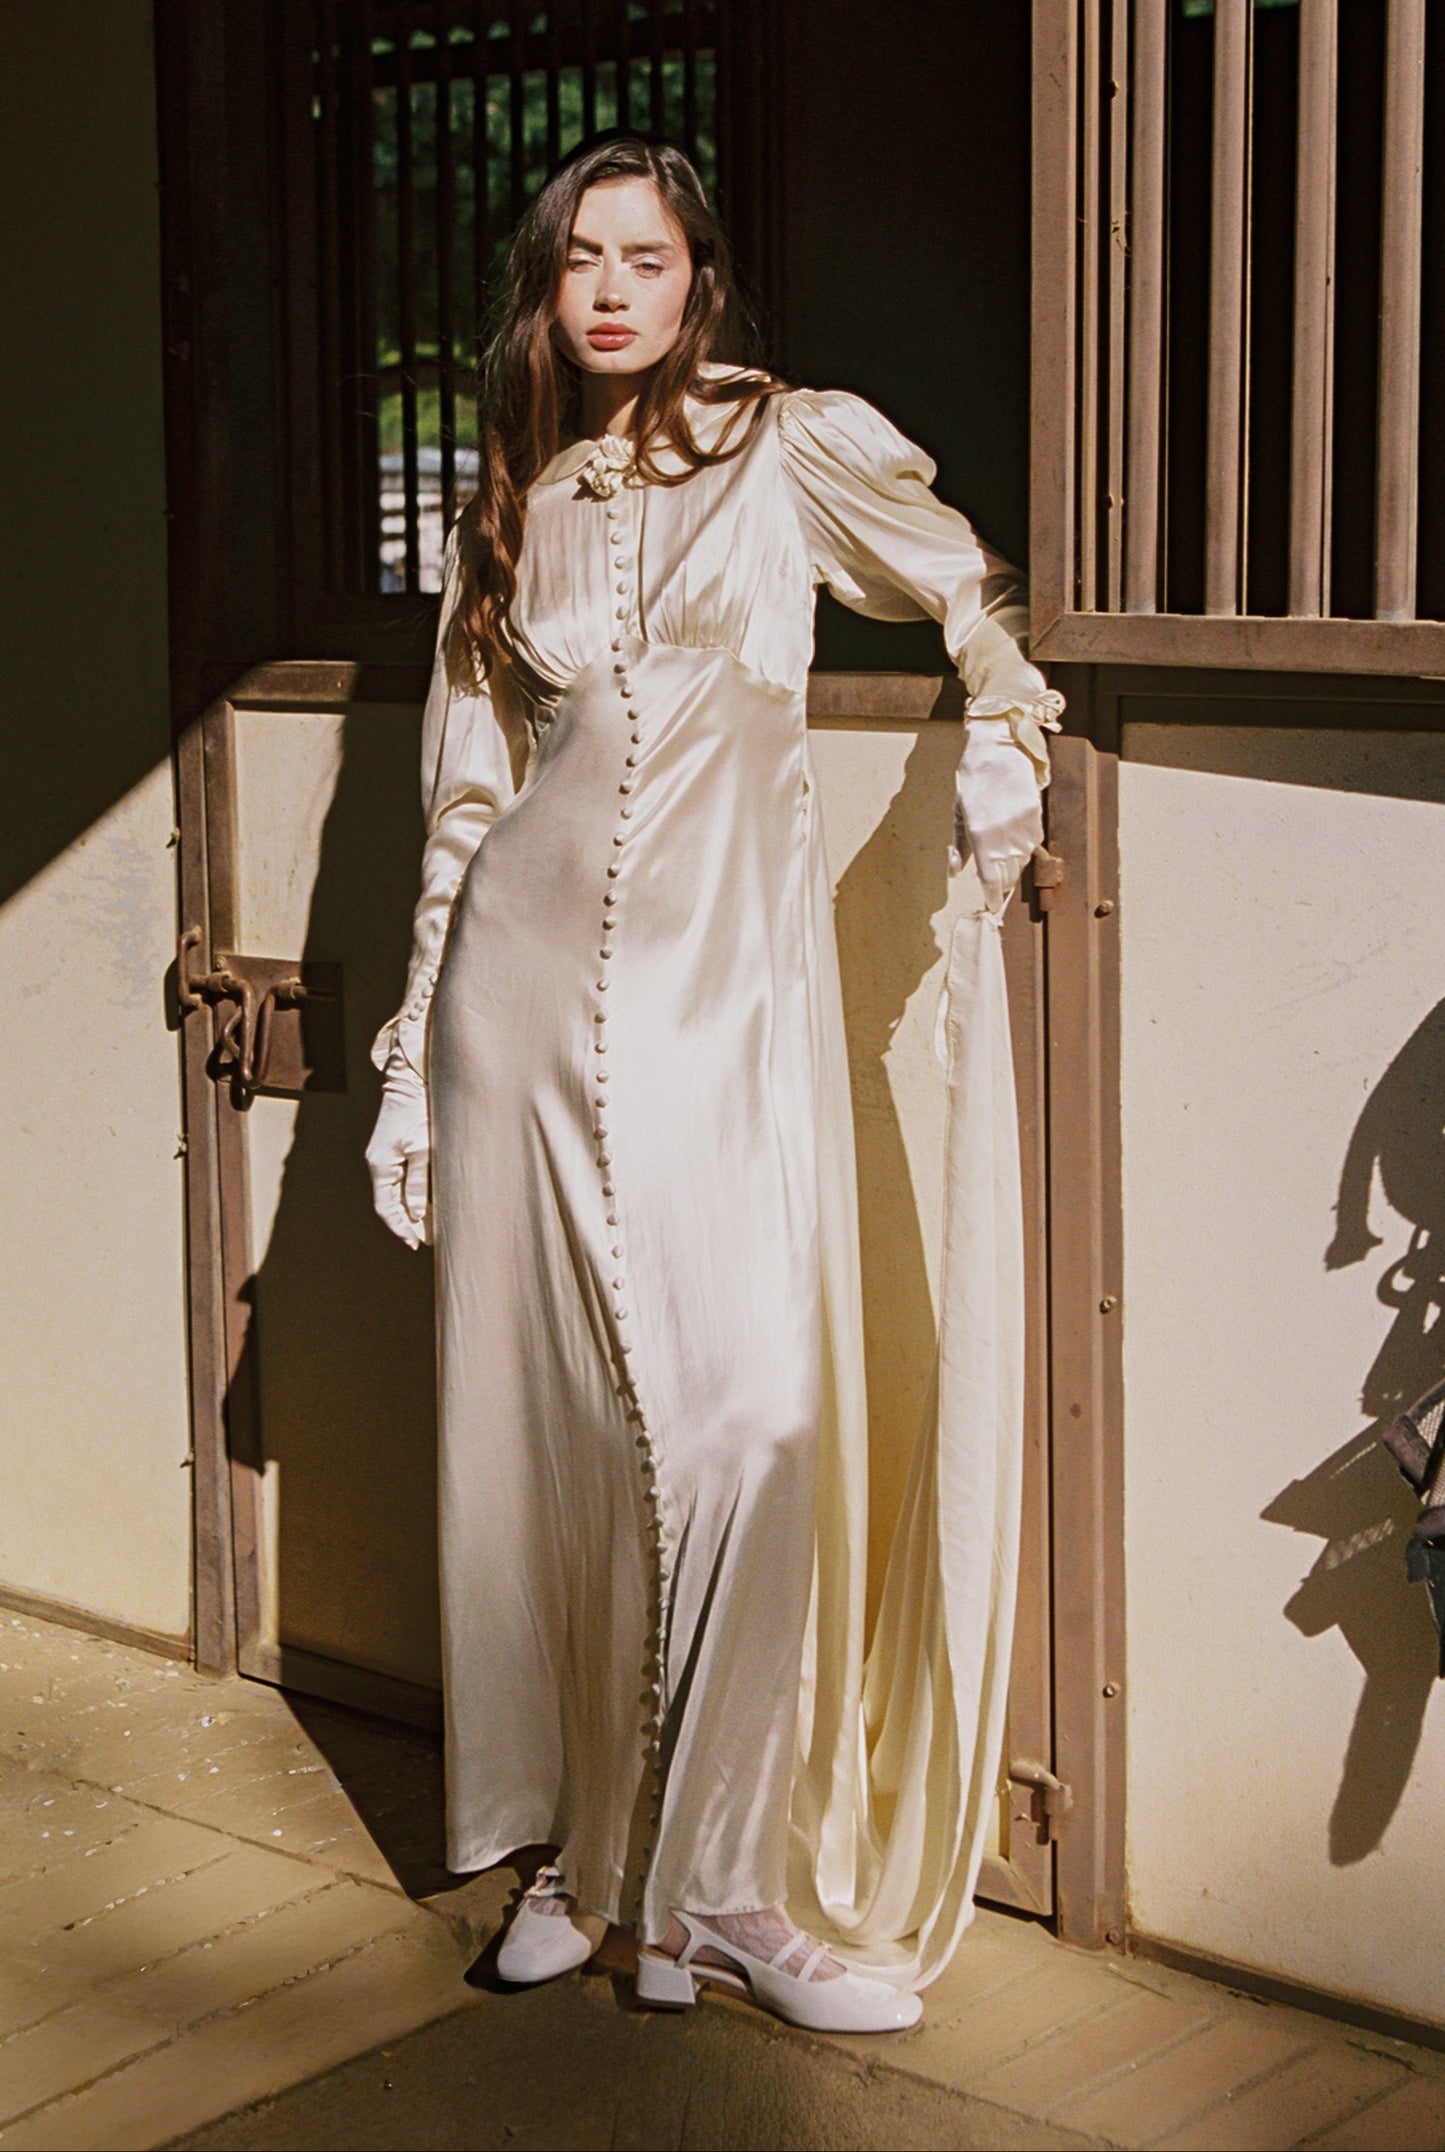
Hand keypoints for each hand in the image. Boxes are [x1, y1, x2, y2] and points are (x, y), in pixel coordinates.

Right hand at [366, 1054, 431, 1249]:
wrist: (411, 1079)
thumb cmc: (419, 1111)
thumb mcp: (422, 1148)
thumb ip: (419, 1182)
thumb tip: (416, 1213)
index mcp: (381, 1165)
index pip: (386, 1207)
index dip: (401, 1228)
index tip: (415, 1244)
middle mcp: (378, 1163)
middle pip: (390, 1203)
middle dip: (408, 1223)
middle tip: (427, 1241)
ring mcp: (384, 1156)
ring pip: (395, 1192)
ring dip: (411, 1210)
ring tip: (431, 1227)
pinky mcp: (394, 1148)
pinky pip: (400, 1179)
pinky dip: (412, 1193)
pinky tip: (427, 1201)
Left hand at [954, 718, 1044, 909]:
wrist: (999, 750)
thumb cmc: (973, 779)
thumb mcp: (959, 812)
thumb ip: (959, 846)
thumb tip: (954, 873)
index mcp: (982, 836)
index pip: (991, 878)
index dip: (992, 896)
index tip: (991, 907)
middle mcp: (1005, 835)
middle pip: (1008, 874)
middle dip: (1001, 886)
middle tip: (995, 893)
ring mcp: (1023, 827)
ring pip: (1021, 862)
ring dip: (1013, 870)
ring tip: (1004, 871)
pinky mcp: (1035, 817)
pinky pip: (1032, 845)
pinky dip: (1023, 852)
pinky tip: (1015, 848)